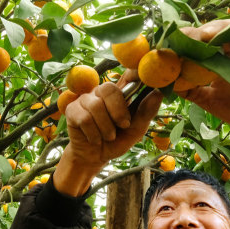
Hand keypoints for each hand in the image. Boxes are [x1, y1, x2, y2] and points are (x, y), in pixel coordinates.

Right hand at [52, 80, 162, 195]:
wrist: (94, 157)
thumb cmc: (116, 140)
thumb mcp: (135, 130)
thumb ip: (145, 113)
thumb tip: (157, 93)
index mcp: (120, 93)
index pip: (128, 74)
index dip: (135, 71)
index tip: (143, 75)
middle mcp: (102, 92)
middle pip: (109, 89)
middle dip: (118, 111)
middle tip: (123, 125)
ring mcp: (86, 99)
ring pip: (96, 106)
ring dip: (106, 128)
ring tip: (108, 136)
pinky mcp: (72, 109)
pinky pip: (85, 118)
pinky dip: (93, 134)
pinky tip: (94, 138)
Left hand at [180, 22, 229, 180]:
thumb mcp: (209, 100)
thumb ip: (190, 90)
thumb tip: (165, 82)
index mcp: (222, 59)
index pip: (204, 41)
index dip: (189, 39)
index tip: (171, 43)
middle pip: (220, 30)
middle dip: (202, 31)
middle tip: (186, 37)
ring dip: (222, 29)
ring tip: (206, 35)